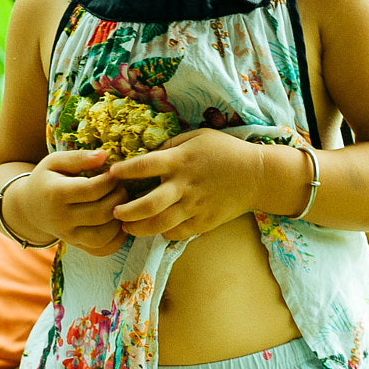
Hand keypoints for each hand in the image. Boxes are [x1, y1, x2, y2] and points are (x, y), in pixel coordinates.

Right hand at [10, 149, 127, 255]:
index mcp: (56, 194)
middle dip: (119, 198)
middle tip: (122, 187)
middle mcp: (61, 219)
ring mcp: (69, 236)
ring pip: (102, 236)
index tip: (115, 173)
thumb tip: (104, 155)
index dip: (110, 180)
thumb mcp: (55, 162)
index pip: (91, 190)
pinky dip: (117, 239)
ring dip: (120, 220)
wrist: (29, 208)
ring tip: (121, 204)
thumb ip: (79, 157)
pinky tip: (120, 222)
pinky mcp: (77, 246)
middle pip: (100, 213)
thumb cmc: (47, 180)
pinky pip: (102, 250)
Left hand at [109, 130, 264, 240]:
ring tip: (127, 226)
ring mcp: (194, 206)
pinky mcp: (203, 222)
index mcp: (181, 160)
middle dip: (126, 211)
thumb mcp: (198, 136)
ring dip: (138, 227)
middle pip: (148, 204)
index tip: (111, 174)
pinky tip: (155, 228)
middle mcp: (184, 185)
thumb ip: (172, 144)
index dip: (124, 171)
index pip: (144, 166)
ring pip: (159, 224)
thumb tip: (148, 153)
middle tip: (113, 211)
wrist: (257, 175)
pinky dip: (162, 233)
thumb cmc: (225, 151)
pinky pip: (177, 232)